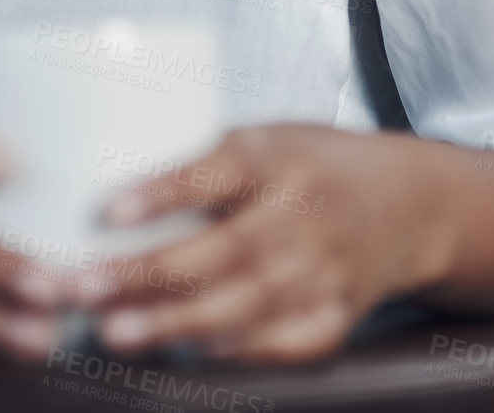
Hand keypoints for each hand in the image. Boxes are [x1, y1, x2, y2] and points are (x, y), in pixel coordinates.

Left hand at [79, 124, 457, 362]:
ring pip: (245, 304)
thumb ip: (202, 165)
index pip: (215, 171)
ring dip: (176, 322)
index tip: (109, 210)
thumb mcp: (264, 140)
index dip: (162, 191)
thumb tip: (109, 195)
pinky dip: (238, 351)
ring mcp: (326, 270)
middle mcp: (304, 213)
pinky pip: (284, 343)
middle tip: (87, 288)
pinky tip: (193, 354)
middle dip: (150, 273)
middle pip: (222, 249)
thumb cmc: (309, 164)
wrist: (406, 203)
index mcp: (278, 156)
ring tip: (118, 332)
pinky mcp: (339, 315)